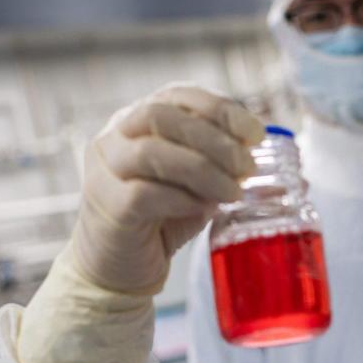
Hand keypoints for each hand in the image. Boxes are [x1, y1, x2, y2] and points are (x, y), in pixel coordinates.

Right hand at [73, 83, 265, 293]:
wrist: (121, 267)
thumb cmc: (161, 219)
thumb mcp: (198, 185)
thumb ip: (219, 166)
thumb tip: (258, 160)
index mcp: (139, 119)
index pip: (178, 95)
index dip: (220, 108)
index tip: (256, 133)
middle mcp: (115, 136)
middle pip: (160, 115)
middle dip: (213, 138)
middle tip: (247, 166)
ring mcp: (104, 169)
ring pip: (150, 152)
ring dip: (202, 170)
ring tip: (233, 192)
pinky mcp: (106, 205)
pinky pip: (143, 193)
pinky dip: (180, 198)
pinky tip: (203, 208)